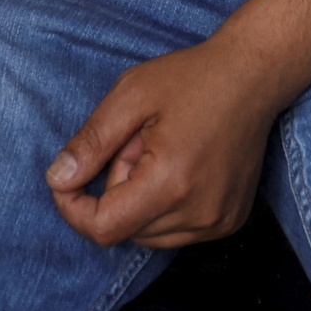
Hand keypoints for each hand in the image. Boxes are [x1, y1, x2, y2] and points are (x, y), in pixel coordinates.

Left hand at [46, 37, 285, 248]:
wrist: (253, 76)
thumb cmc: (191, 78)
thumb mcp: (130, 96)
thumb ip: (90, 143)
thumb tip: (56, 181)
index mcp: (171, 184)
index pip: (104, 228)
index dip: (74, 209)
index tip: (68, 179)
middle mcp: (199, 213)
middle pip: (125, 229)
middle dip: (115, 190)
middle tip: (136, 143)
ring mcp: (219, 222)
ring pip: (149, 234)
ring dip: (140, 200)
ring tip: (160, 152)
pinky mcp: (229, 222)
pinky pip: (177, 232)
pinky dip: (164, 207)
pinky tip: (180, 167)